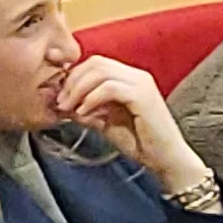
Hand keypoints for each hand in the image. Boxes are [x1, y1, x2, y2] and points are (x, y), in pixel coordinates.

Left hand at [49, 54, 206, 192]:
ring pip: (101, 71)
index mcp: (128, 78)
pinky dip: (92, 98)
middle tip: (60, 101)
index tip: (57, 94)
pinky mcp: (142, 96)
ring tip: (68, 107)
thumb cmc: (140, 142)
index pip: (95, 64)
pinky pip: (110, 87)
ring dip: (78, 88)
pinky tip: (83, 111)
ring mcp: (141, 83)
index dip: (72, 75)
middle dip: (72, 80)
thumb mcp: (106, 123)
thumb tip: (63, 104)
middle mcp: (136, 75)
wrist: (165, 160)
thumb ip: (87, 110)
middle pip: (95, 62)